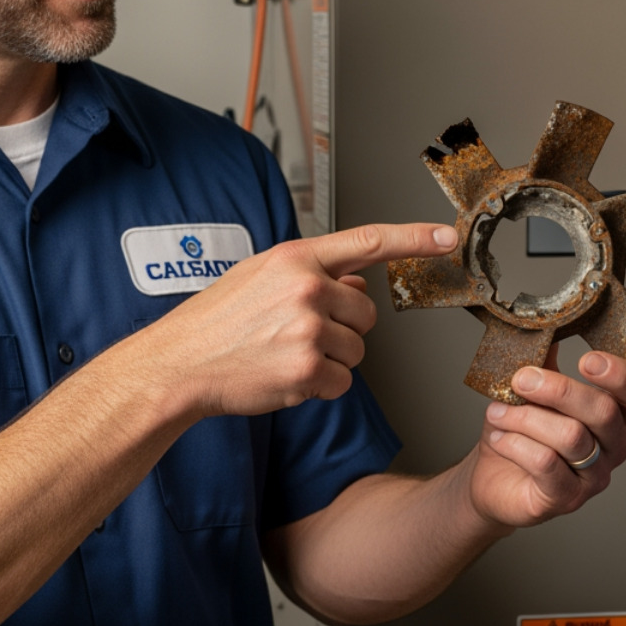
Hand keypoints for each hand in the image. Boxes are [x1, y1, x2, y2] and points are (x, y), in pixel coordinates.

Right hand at [144, 223, 456, 418]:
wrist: (178, 364)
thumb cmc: (216, 321)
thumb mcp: (259, 276)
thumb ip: (310, 273)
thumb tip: (354, 282)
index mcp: (295, 257)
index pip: (367, 241)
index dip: (413, 239)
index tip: (447, 238)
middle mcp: (306, 288)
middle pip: (366, 314)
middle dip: (343, 329)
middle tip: (298, 334)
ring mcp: (307, 329)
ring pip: (357, 351)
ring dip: (330, 360)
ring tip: (284, 354)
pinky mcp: (306, 370)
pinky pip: (341, 382)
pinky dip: (318, 387)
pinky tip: (284, 376)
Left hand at [465, 346, 625, 528]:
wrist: (492, 474)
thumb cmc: (520, 429)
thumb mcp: (532, 388)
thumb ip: (544, 358)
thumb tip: (543, 323)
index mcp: (614, 412)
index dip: (621, 375)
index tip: (586, 359)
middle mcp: (613, 446)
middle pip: (603, 411)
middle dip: (558, 389)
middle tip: (521, 379)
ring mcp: (594, 477)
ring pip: (571, 437)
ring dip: (526, 417)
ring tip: (497, 412)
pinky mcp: (566, 498)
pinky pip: (546, 464)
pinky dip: (516, 444)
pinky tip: (499, 436)